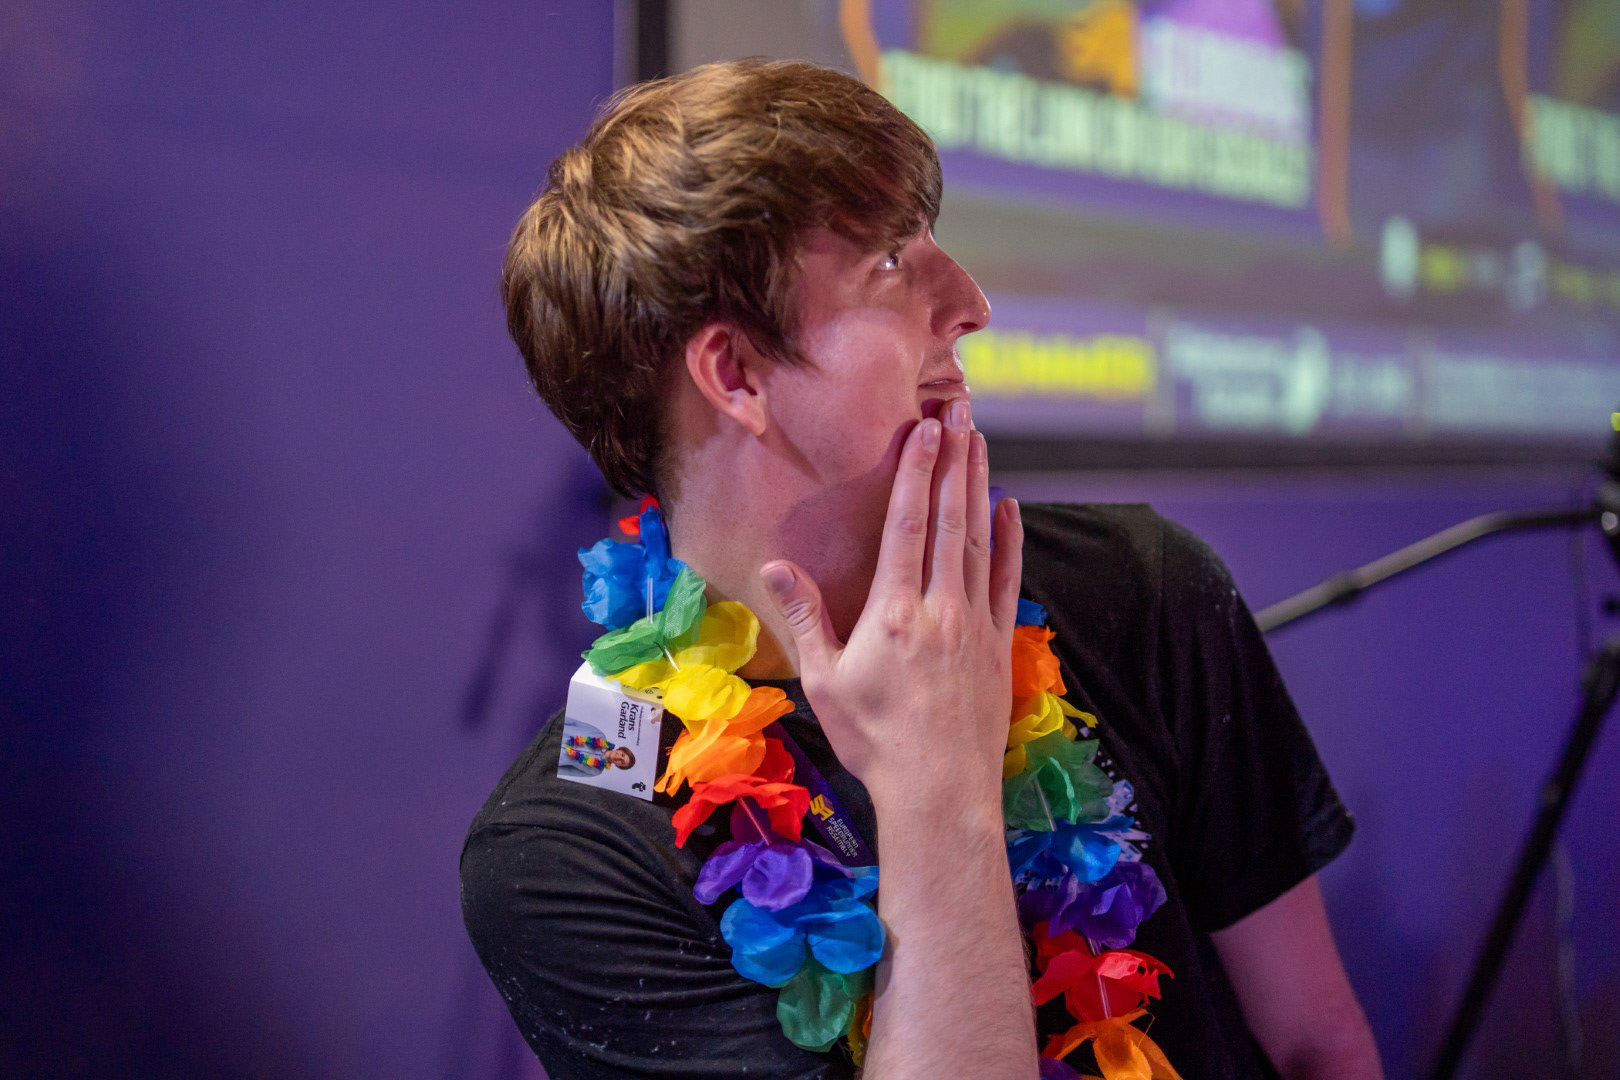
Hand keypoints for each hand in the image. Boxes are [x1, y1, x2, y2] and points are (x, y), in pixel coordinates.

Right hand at [759, 401, 1022, 803]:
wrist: (940, 793)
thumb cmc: (874, 741)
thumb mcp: (826, 682)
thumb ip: (806, 618)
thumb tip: (775, 567)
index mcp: (894, 612)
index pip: (908, 525)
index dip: (917, 471)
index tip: (926, 429)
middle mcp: (940, 607)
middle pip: (949, 519)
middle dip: (954, 462)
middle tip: (960, 413)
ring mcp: (974, 623)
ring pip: (980, 540)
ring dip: (980, 487)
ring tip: (981, 443)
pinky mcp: (996, 644)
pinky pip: (1004, 578)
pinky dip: (1008, 540)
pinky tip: (1008, 508)